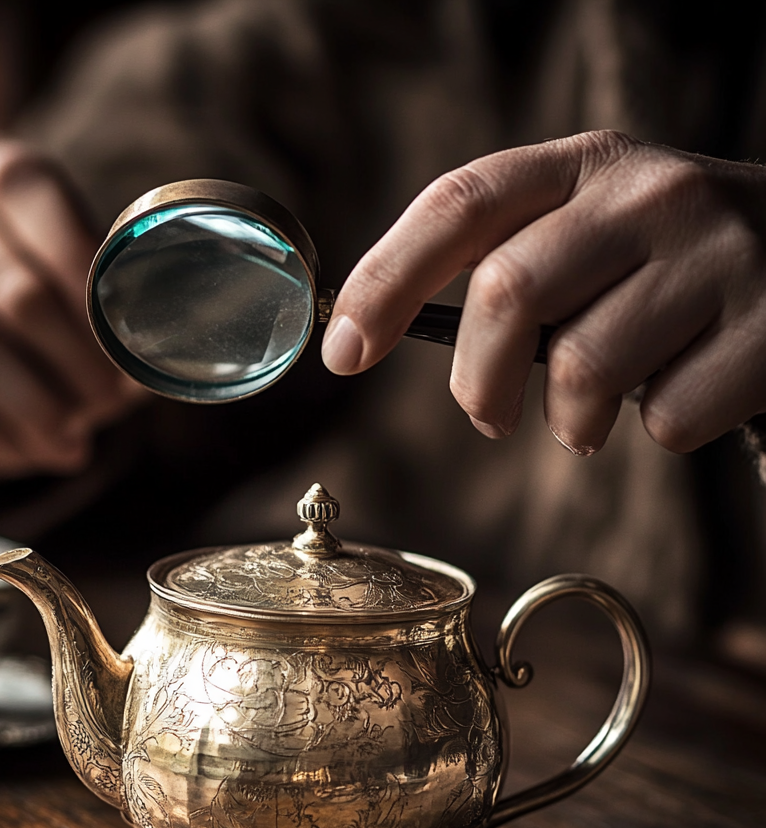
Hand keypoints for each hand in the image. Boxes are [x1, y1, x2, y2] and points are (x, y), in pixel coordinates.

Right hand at [0, 133, 143, 483]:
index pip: (37, 205)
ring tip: (74, 439)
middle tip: (109, 402)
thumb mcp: (88, 277)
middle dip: (73, 359)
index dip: (89, 280)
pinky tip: (36, 453)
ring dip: (34, 404)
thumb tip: (159, 365)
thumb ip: (123, 304)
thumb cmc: (50, 294)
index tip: (129, 341)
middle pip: (9, 289)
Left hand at [323, 130, 765, 454]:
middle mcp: (650, 194)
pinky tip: (680, 392)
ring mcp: (716, 253)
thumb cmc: (665, 264)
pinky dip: (655, 431)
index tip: (341, 351)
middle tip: (486, 415)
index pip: (460, 206)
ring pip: (584, 370)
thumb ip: (508, 261)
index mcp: (584, 166)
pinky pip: (666, 418)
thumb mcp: (589, 230)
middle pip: (509, 293)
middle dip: (477, 381)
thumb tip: (385, 329)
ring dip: (571, 419)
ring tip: (594, 411)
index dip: (387, 281)